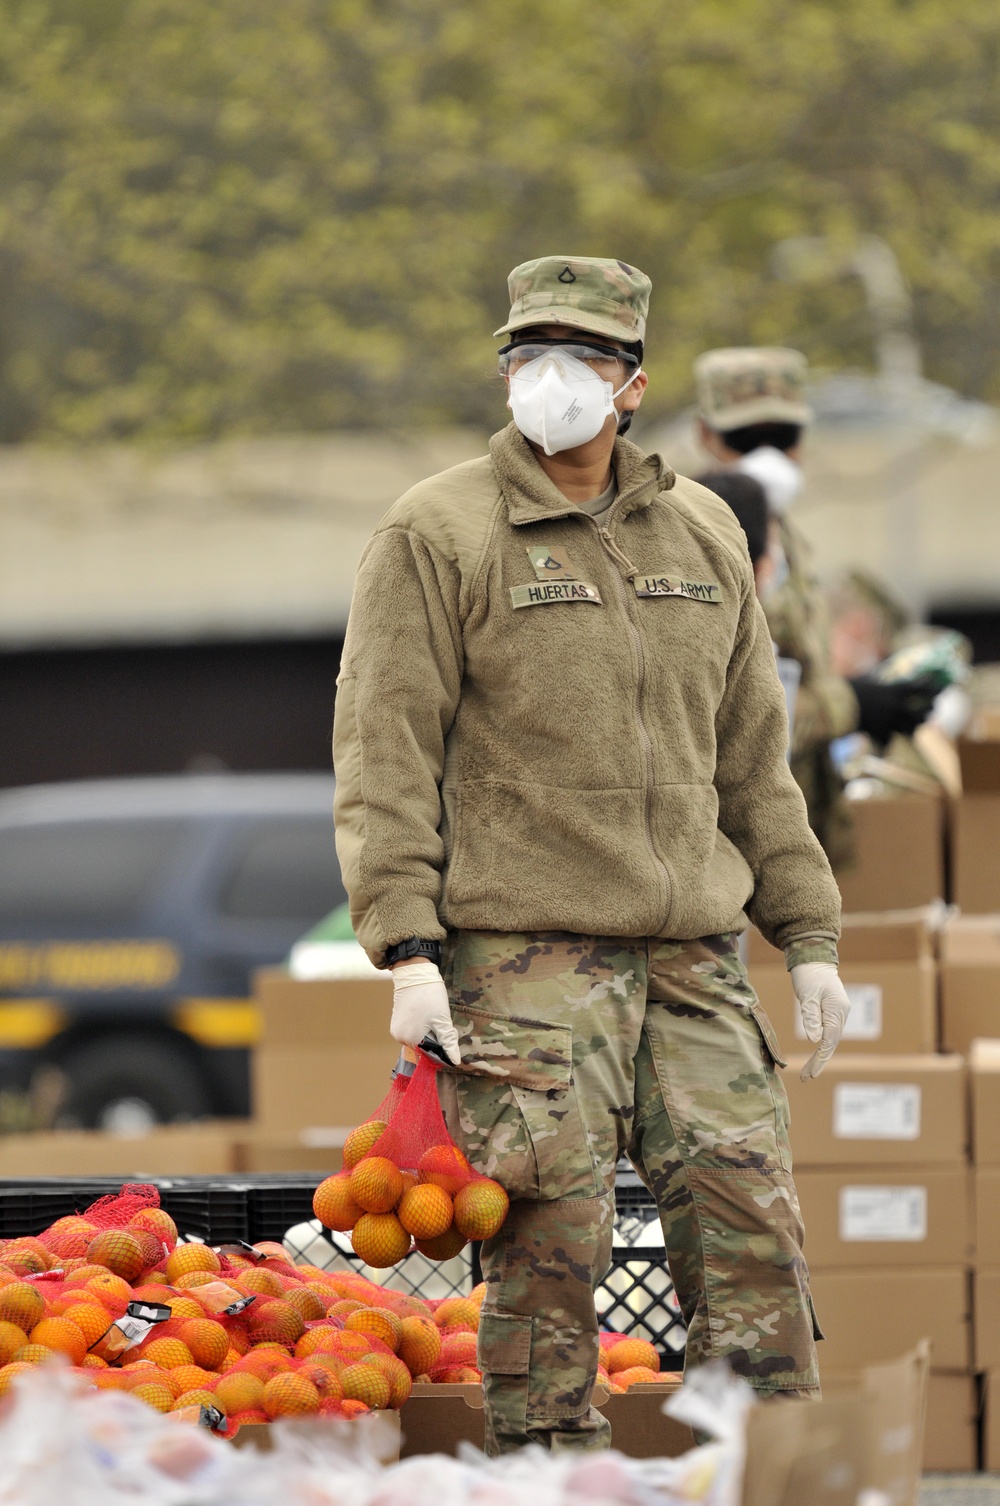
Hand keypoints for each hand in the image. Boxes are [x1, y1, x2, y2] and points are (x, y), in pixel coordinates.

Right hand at [389, 960, 460, 1064]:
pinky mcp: (395, 1024)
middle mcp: (402, 1039)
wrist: (414, 975)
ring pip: (418, 1040)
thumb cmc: (431, 997)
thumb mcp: (442, 1019)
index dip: (444, 1046)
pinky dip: (419, 1028)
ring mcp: (397, 1032)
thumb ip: (448, 1042)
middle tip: (441, 1021)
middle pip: (424, 1047)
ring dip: (427, 1034)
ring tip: (431, 1017)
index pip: (432, 1054)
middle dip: (436, 1039)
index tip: (449, 1033)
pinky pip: (411, 1033)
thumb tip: (455, 1062)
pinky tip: (424, 1016)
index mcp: (414, 1040)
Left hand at [792, 963, 850, 1079]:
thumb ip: (810, 1017)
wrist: (813, 960)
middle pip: (831, 1043)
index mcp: (837, 1010)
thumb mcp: (806, 995)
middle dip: (819, 1062)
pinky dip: (821, 1046)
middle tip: (806, 1078)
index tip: (810, 1074)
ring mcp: (838, 1013)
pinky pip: (828, 1033)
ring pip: (830, 1040)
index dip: (820, 1059)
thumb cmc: (808, 975)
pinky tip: (813, 1056)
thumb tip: (814, 1041)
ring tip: (807, 1072)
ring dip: (820, 1056)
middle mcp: (841, 1014)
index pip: (829, 1041)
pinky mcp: (832, 1012)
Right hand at [849, 673, 939, 745]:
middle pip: (921, 712)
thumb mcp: (866, 679)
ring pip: (911, 728)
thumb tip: (881, 677)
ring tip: (916, 725)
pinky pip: (889, 740)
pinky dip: (887, 742)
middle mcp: (896, 707)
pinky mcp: (880, 734)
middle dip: (928, 711)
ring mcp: (889, 722)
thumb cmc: (848, 688)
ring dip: (915, 727)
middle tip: (931, 709)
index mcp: (894, 690)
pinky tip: (887, 744)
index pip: (921, 688)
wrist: (835, 706)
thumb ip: (878, 680)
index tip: (941, 688)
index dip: (933, 688)